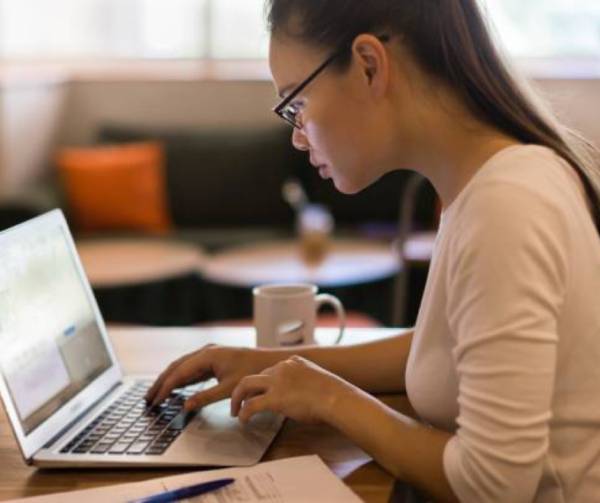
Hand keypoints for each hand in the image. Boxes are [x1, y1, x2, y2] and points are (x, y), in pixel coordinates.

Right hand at [145, 345, 270, 409]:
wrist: (270, 362)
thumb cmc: (252, 372)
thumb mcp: (228, 388)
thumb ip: (205, 397)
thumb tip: (185, 406)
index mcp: (208, 355)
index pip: (180, 372)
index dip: (166, 387)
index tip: (155, 401)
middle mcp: (206, 351)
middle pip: (177, 367)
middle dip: (161, 383)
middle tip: (148, 399)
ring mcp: (209, 354)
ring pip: (182, 367)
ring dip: (169, 380)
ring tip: (156, 395)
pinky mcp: (213, 360)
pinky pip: (192, 369)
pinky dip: (181, 379)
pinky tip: (174, 389)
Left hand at [230, 355, 348, 424]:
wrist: (336, 398)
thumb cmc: (333, 394)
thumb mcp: (316, 381)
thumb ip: (303, 384)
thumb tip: (300, 397)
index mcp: (293, 362)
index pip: (270, 370)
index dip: (263, 383)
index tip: (260, 393)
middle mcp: (282, 367)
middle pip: (255, 375)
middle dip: (244, 389)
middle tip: (239, 401)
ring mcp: (277, 381)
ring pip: (246, 384)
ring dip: (237, 398)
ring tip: (235, 411)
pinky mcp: (274, 397)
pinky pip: (252, 405)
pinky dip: (244, 413)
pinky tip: (243, 421)